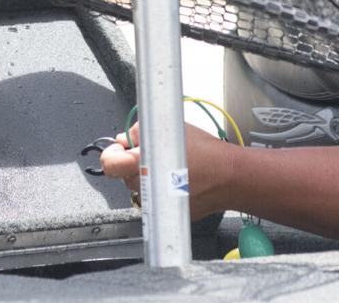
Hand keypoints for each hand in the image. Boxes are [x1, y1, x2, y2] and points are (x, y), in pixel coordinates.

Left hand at [99, 120, 231, 219]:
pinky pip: (155, 199)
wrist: (229, 176)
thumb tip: (125, 140)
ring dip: (146, 177)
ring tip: (168, 165)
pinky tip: (176, 179)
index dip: (112, 154)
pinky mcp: (167, 213)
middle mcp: (145, 188)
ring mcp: (156, 204)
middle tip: (152, 152)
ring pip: (139, 188)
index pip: (109, 164)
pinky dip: (160, 190)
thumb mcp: (166, 127)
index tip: (120, 148)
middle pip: (124, 175)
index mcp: (141, 165)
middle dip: (133, 163)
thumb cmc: (203, 151)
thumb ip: (138, 132)